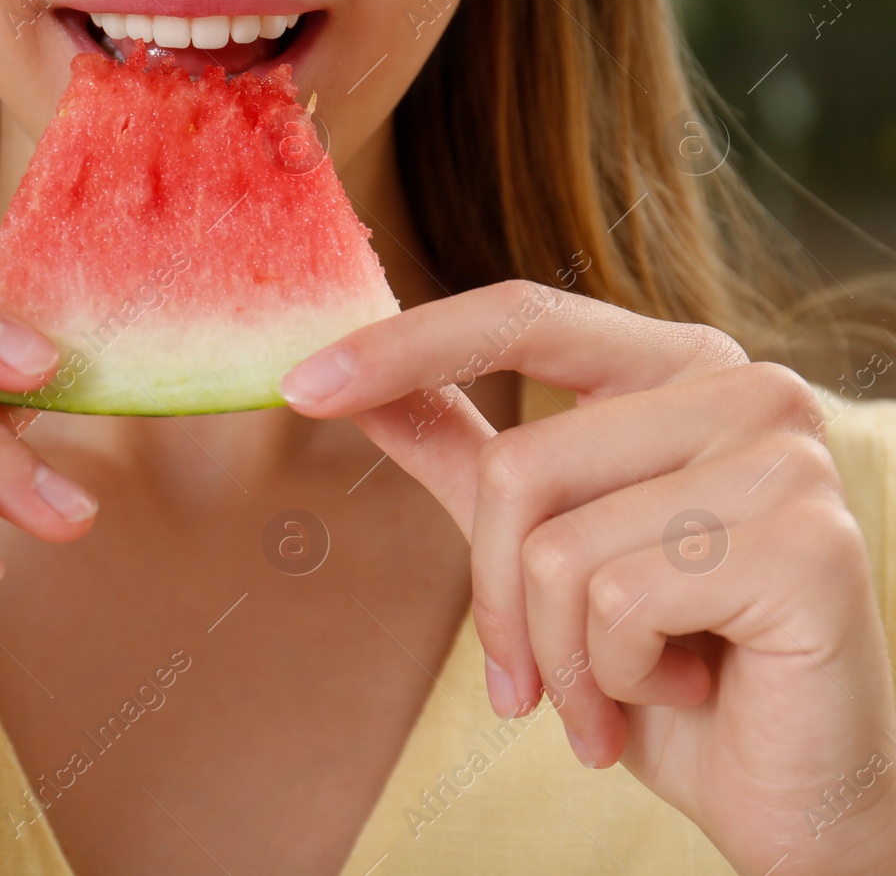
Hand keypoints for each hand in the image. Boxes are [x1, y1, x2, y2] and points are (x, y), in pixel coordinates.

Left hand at [281, 280, 895, 873]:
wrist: (787, 788)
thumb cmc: (662, 661)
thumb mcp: (538, 546)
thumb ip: (459, 450)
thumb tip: (351, 383)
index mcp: (677, 368)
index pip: (522, 316)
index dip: (403, 345)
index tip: (295, 382)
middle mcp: (744, 388)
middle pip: (519, 465)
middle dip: (502, 600)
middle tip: (544, 674)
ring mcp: (786, 457)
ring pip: (558, 545)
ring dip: (561, 653)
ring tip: (627, 686)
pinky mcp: (808, 542)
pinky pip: (619, 604)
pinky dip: (621, 680)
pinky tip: (689, 689)